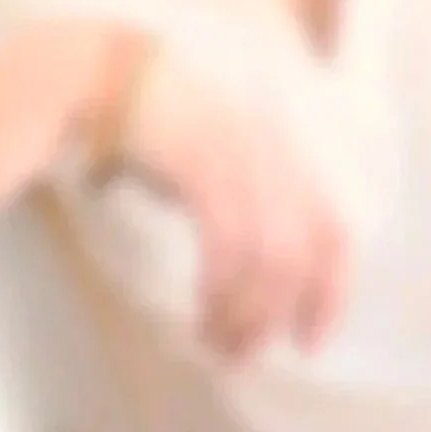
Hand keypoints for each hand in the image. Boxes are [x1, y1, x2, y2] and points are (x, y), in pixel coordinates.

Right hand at [87, 31, 354, 364]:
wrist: (96, 76)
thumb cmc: (151, 125)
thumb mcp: (215, 160)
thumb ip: (247, 205)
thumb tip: (261, 278)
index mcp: (284, 147)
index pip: (334, 228)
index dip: (332, 291)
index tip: (309, 340)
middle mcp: (272, 149)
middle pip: (301, 252)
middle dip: (276, 314)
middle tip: (245, 355)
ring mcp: (239, 152)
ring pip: (266, 256)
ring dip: (244, 312)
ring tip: (218, 343)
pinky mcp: (201, 162)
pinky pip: (226, 241)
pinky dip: (220, 286)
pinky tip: (202, 308)